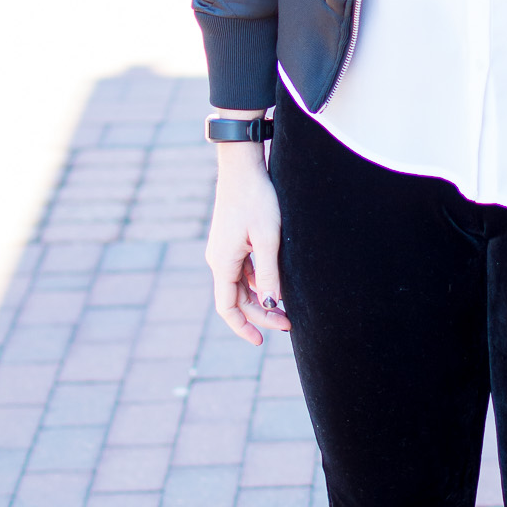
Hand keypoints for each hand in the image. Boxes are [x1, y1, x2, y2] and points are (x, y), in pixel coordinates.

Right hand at [206, 141, 289, 346]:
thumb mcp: (268, 238)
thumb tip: (270, 304)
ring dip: (260, 299)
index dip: (243, 327)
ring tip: (286, 309)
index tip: (261, 341)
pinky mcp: (232, 240)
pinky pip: (242, 270)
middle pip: (236, 299)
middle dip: (261, 314)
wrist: (243, 166)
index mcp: (223, 262)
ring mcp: (224, 249)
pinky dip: (258, 282)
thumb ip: (268, 273)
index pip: (227, 307)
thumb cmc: (257, 199)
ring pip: (240, 285)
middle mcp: (218, 259)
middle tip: (288, 324)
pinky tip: (276, 285)